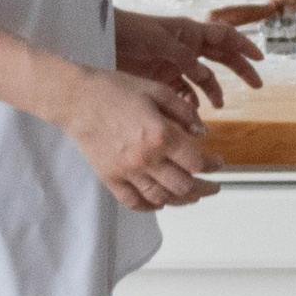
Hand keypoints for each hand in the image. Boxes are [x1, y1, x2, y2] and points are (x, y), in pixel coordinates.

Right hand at [52, 65, 215, 211]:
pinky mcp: (110, 178)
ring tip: (193, 196)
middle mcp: (145, 158)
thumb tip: (203, 131)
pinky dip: (151, 206)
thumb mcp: (156, 90)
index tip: (218, 163)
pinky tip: (160, 203)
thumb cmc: (113, 89)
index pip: (196, 162)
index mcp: (160, 135)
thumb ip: (184, 111)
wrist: (76, 98)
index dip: (213, 165)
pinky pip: (134, 202)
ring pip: (162, 199)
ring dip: (182, 200)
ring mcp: (126, 172)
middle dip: (204, 189)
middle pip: (184, 187)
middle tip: (213, 187)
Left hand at [115, 4, 263, 109]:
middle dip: (240, 69)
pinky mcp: (163, 77)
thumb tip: (204, 74)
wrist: (102, 40)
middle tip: (257, 85)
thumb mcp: (158, 41)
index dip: (244, 46)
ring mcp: (177, 63)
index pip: (225, 35)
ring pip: (204, 78)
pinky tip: (193, 112)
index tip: (260, 58)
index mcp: (190, 31)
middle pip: (222, 57)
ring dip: (213, 91)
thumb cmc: (130, 32)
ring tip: (218, 106)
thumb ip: (183, 57)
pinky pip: (184, 91)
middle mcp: (187, 46)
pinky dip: (190, 101)